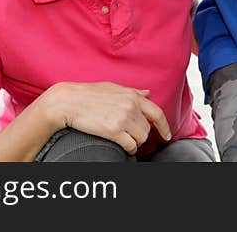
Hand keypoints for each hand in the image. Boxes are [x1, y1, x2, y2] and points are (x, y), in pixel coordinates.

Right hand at [46, 82, 171, 154]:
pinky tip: (123, 146)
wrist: (68, 101)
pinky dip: (129, 149)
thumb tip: (147, 92)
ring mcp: (123, 119)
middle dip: (140, 134)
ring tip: (124, 139)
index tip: (167, 135)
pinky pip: (131, 145)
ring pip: (140, 139)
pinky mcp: (114, 131)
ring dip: (135, 142)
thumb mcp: (113, 87)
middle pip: (147, 129)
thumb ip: (132, 92)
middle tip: (129, 134)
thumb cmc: (88, 93)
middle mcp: (131, 107)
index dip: (165, 126)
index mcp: (133, 96)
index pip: (157, 113)